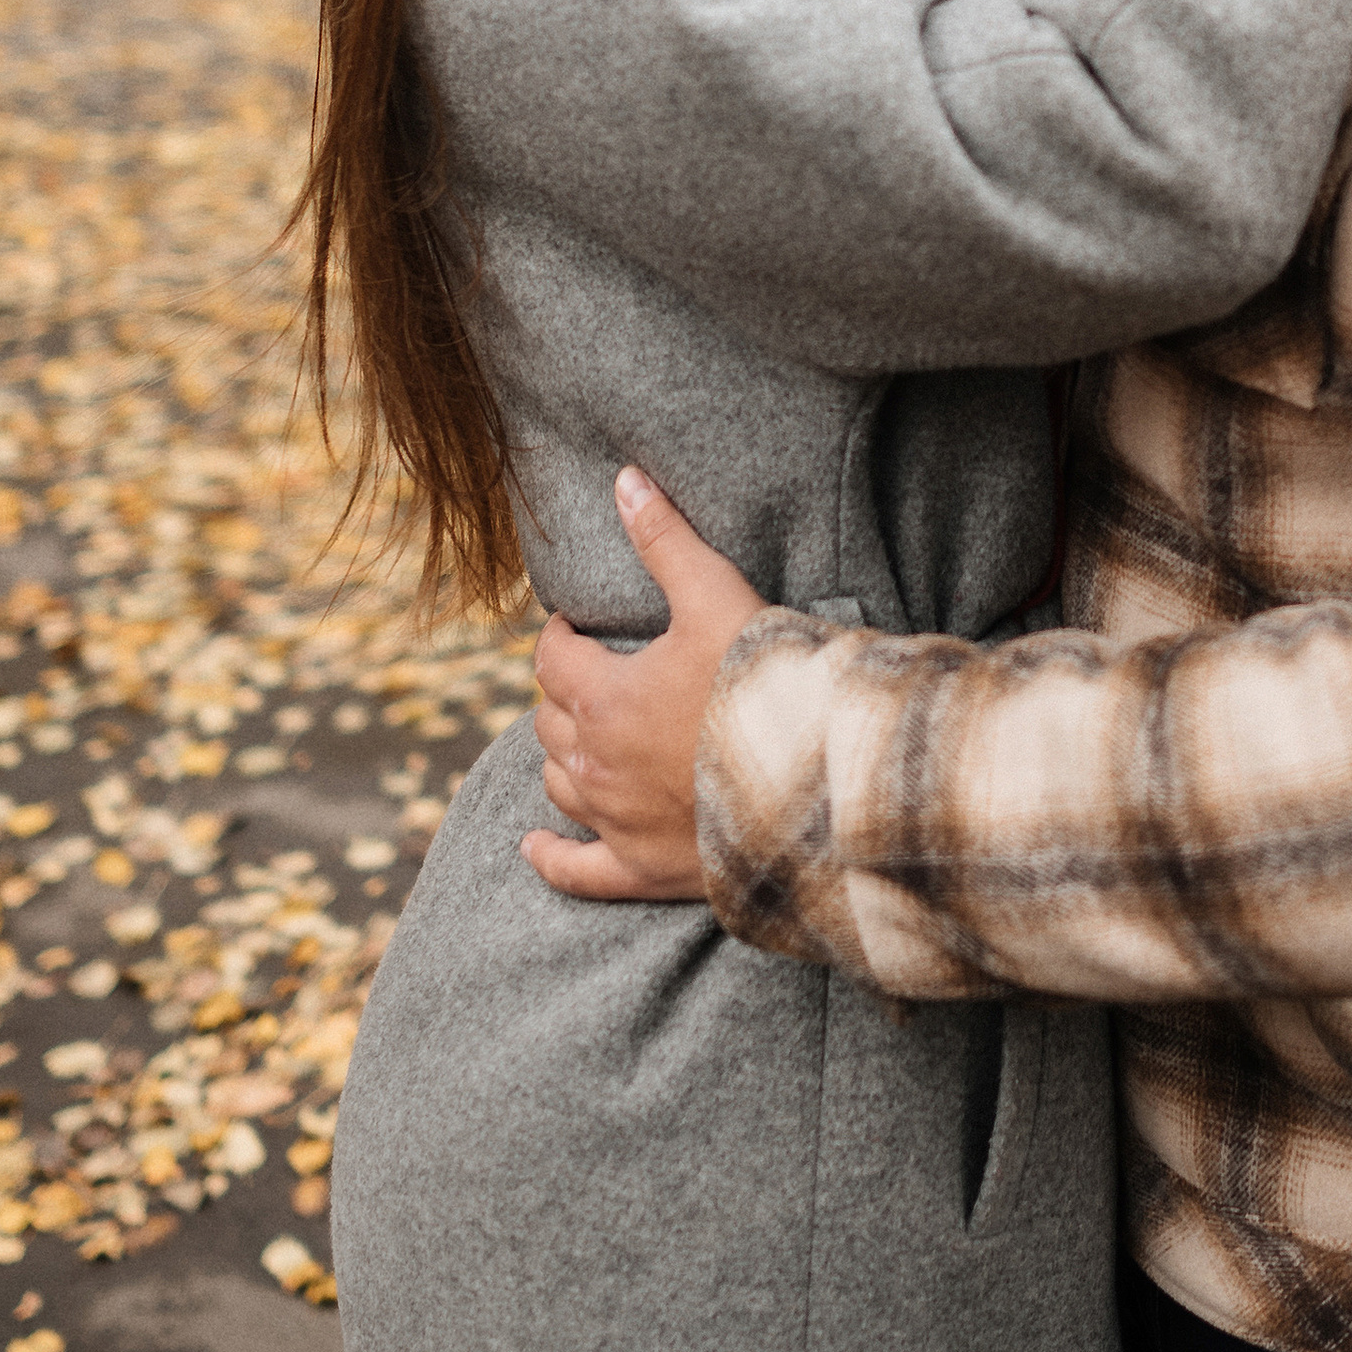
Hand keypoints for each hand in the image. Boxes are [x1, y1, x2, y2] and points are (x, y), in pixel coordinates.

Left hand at [523, 468, 767, 904]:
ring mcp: (616, 822)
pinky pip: (577, 871)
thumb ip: (665, 540)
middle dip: (564, 695)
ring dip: (563, 759)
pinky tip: (534, 849)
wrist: (817, 783)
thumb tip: (624, 479)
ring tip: (579, 740)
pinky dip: (551, 859)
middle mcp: (597, 763)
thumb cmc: (767, 685)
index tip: (576, 628)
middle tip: (589, 677)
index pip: (553, 660)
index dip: (560, 638)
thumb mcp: (716, 596)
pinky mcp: (643, 871)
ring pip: (560, 785)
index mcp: (604, 697)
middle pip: (551, 723)